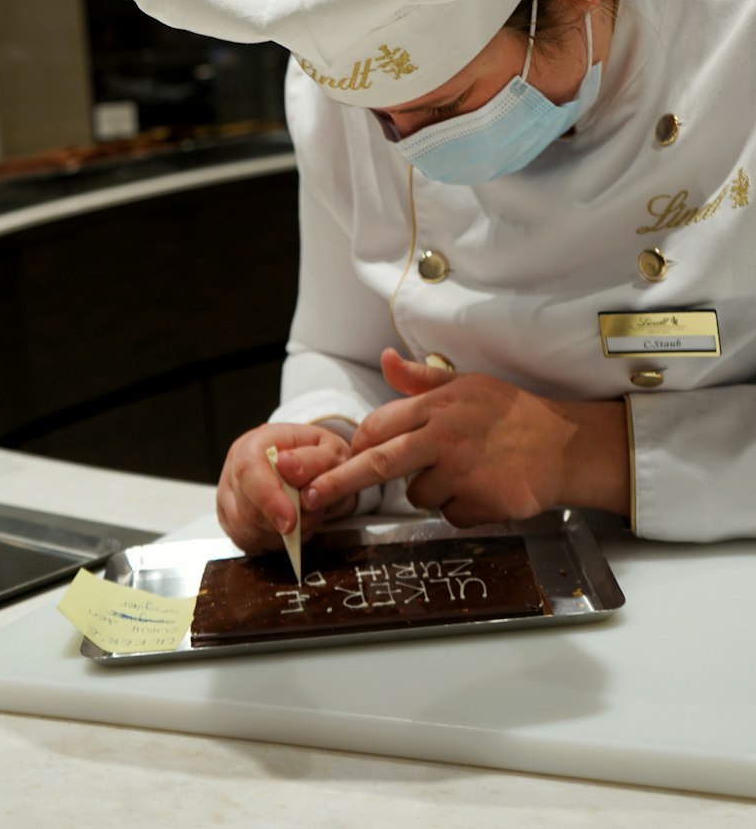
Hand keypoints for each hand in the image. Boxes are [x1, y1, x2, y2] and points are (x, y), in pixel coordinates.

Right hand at [216, 422, 355, 552]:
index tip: (291, 521)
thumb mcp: (330, 450)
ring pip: (245, 530)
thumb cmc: (318, 457)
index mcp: (254, 444)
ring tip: (304, 518)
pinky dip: (272, 543)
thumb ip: (314, 461)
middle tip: (312, 515)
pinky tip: (290, 529)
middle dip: (282, 522)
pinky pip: (247, 542)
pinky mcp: (231, 520)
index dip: (267, 499)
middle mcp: (234, 468)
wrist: (313, 466)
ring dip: (280, 535)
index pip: (249, 470)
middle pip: (246, 507)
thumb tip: (291, 469)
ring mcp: (229, 495)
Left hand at [301, 348, 629, 527]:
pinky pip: (449, 514)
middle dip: (337, 481)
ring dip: (431, 492)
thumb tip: (384, 358)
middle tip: (307, 495)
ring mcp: (460, 472)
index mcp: (436, 407)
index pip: (377, 426)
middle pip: (377, 464)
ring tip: (465, 472)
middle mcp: (443, 438)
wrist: (564, 445)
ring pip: (417, 495)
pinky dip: (459, 508)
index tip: (341, 458)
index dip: (355, 445)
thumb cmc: (512, 414)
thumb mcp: (466, 384)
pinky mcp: (478, 502)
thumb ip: (421, 379)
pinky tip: (483, 489)